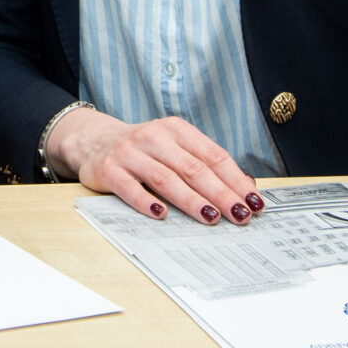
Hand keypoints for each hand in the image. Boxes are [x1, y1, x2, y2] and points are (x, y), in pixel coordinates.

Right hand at [47, 109, 263, 225]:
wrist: (94, 141)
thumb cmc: (145, 151)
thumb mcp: (175, 148)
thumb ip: (205, 164)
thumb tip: (245, 187)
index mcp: (176, 129)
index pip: (212, 155)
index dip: (235, 179)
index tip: (254, 201)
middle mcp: (153, 137)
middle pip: (193, 168)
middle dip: (220, 194)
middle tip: (240, 215)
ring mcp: (130, 153)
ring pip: (166, 178)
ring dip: (191, 200)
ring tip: (211, 217)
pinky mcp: (109, 169)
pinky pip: (130, 188)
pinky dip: (146, 202)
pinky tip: (162, 215)